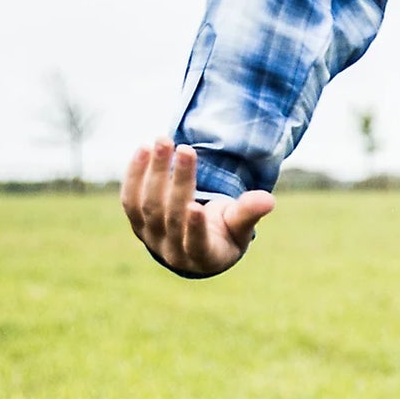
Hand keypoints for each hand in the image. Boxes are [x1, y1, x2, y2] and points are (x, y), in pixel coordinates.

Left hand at [121, 141, 273, 278]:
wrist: (195, 243)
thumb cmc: (225, 233)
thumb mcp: (240, 226)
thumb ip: (250, 212)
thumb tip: (268, 199)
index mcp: (202, 257)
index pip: (195, 244)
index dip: (194, 228)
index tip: (196, 206)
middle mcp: (172, 252)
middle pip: (169, 216)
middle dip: (177, 181)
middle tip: (185, 149)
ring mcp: (151, 238)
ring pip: (148, 205)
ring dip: (155, 172)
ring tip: (163, 141)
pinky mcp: (137, 223)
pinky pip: (131, 199)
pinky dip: (135, 174)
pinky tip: (143, 149)